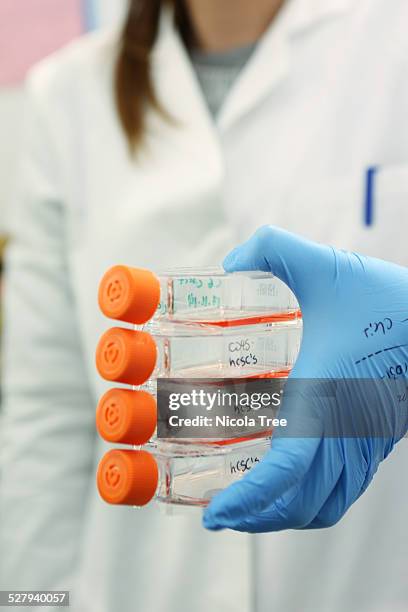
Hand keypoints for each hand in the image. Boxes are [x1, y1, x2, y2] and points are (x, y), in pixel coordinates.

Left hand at [203, 226, 407, 531]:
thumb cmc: (387, 299)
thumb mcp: (323, 264)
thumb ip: (272, 248)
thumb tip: (230, 261)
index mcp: (326, 396)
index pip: (286, 469)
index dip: (249, 500)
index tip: (215, 513)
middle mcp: (345, 431)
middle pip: (301, 503)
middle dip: (256, 519)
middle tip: (219, 513)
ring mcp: (364, 442)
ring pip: (325, 504)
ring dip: (283, 517)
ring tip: (248, 509)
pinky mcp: (376, 442)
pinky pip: (344, 490)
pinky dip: (311, 503)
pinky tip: (290, 485)